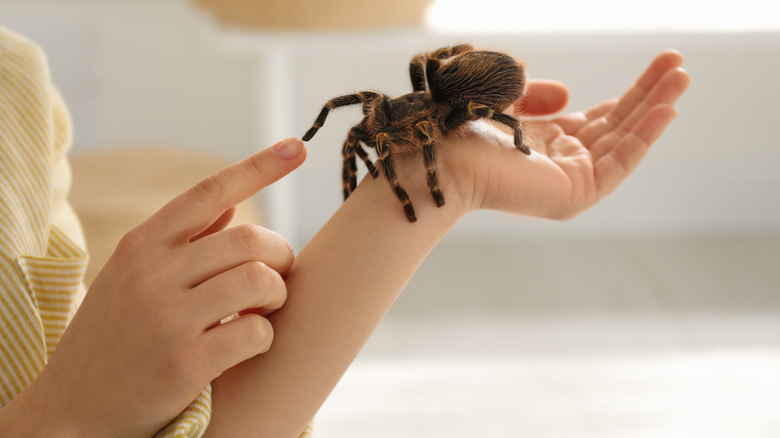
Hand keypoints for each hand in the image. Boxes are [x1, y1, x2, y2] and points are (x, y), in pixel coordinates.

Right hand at [13, 138, 305, 436]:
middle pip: (251, 240)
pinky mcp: (186, 361)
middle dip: (280, 256)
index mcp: (141, 245)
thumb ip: (183, 240)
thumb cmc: (113, 338)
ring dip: (276, 296)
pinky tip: (247, 343)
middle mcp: (152, 273)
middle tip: (277, 277)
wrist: (73, 409)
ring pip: (260, 281)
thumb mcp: (131, 277)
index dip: (258, 167)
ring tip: (262, 309)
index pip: (209, 192)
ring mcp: (168, 317)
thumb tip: (233, 203)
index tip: (296, 147)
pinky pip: (256, 331)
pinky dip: (264, 336)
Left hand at [447, 50, 689, 219]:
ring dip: (655, 109)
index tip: (659, 66)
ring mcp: (569, 180)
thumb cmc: (458, 126)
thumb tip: (567, 95)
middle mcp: (559, 162)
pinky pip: (620, 162)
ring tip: (683, 76)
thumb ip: (533, 93)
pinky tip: (667, 108)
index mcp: (543, 142)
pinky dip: (645, 136)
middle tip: (679, 64)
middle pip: (617, 126)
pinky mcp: (575, 193)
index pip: (598, 119)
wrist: (439, 156)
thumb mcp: (504, 96)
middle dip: (649, 95)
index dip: (630, 93)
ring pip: (623, 142)